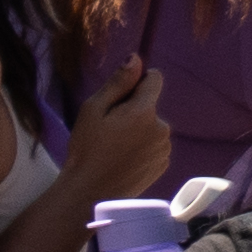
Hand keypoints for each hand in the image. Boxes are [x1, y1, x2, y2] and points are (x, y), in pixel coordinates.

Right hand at [64, 63, 170, 202]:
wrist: (92, 192)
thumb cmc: (87, 149)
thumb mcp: (93, 111)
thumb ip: (117, 84)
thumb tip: (136, 58)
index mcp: (144, 111)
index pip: (154, 79)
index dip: (137, 82)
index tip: (119, 95)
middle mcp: (162, 127)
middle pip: (150, 106)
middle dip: (133, 111)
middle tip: (108, 129)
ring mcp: (165, 148)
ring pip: (152, 127)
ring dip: (138, 131)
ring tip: (114, 147)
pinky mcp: (163, 164)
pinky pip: (154, 146)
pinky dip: (142, 148)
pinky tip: (123, 160)